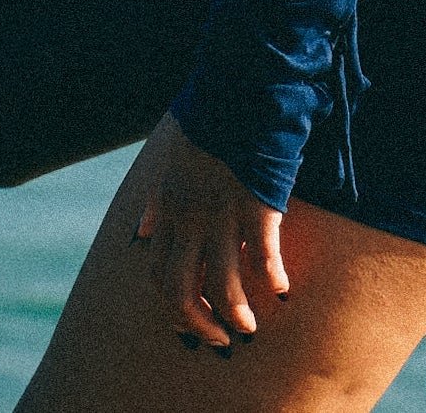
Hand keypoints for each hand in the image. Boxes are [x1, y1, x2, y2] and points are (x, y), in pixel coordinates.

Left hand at [135, 114, 289, 349]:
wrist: (240, 86)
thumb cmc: (208, 121)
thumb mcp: (169, 159)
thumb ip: (157, 200)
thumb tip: (143, 230)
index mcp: (169, 209)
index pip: (158, 277)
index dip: (174, 310)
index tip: (192, 321)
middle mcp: (189, 218)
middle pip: (181, 292)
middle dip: (198, 324)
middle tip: (219, 339)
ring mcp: (222, 214)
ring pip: (221, 285)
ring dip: (236, 315)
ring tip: (248, 327)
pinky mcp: (255, 205)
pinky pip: (262, 257)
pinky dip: (272, 279)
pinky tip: (282, 289)